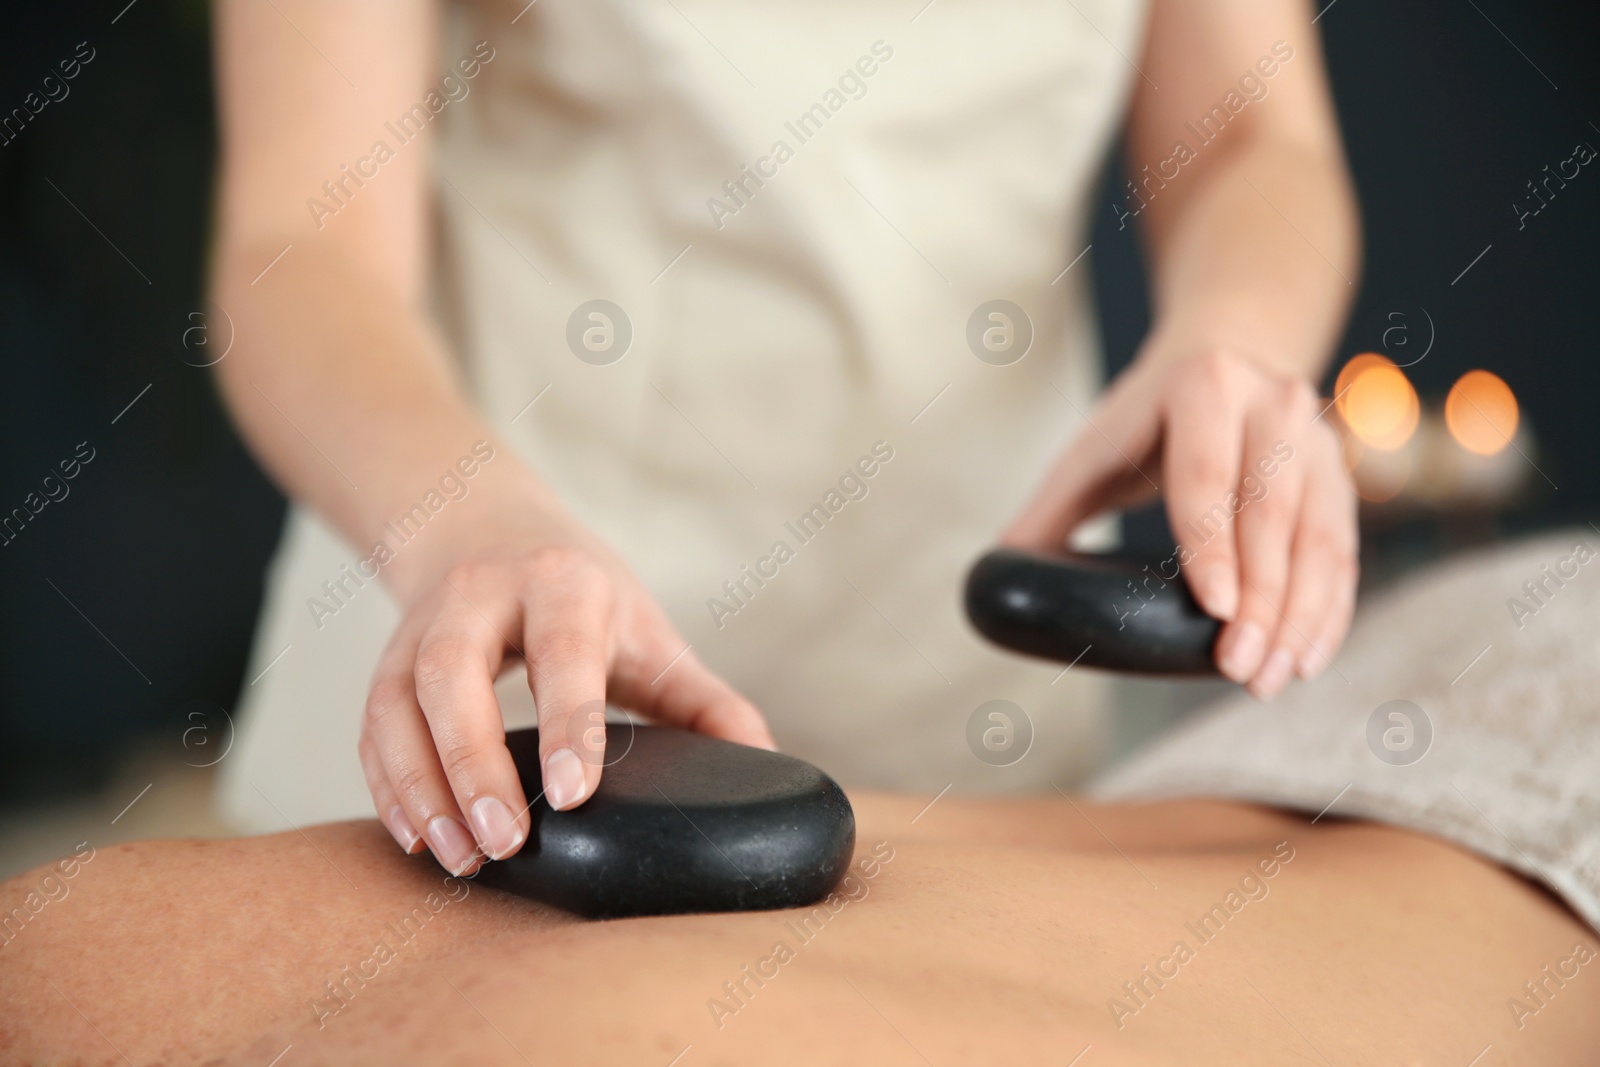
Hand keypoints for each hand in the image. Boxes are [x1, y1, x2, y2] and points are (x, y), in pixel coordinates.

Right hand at [358, 496, 774, 874]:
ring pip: (399, 703)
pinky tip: (417, 837)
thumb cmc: (583, 598)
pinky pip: (371, 725)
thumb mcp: (649, 634)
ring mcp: (424, 625)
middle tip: (506, 844)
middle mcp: (482, 596)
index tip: (572, 796)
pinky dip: (388, 785)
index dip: (567, 724)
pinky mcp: (385, 659)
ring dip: (422, 786)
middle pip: (456, 676)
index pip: (561, 654)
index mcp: (563, 586)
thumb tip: (768, 765)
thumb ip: (705, 702)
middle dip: (475, 764)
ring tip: (459, 857)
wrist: (487, 530)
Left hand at [1003, 346, 1357, 698]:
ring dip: (1301, 617)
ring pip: (1320, 539)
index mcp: (1202, 387)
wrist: (1225, 356)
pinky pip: (1344, 553)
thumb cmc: (1143, 423)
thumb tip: (996, 576)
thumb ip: (1046, 515)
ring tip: (1273, 679)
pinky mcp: (1341, 480)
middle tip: (1239, 670)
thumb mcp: (1090, 452)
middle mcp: (1272, 405)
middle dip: (1261, 601)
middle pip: (1271, 516)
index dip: (1213, 547)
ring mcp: (1317, 442)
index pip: (1209, 477)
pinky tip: (1307, 658)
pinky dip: (1329, 611)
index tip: (1215, 611)